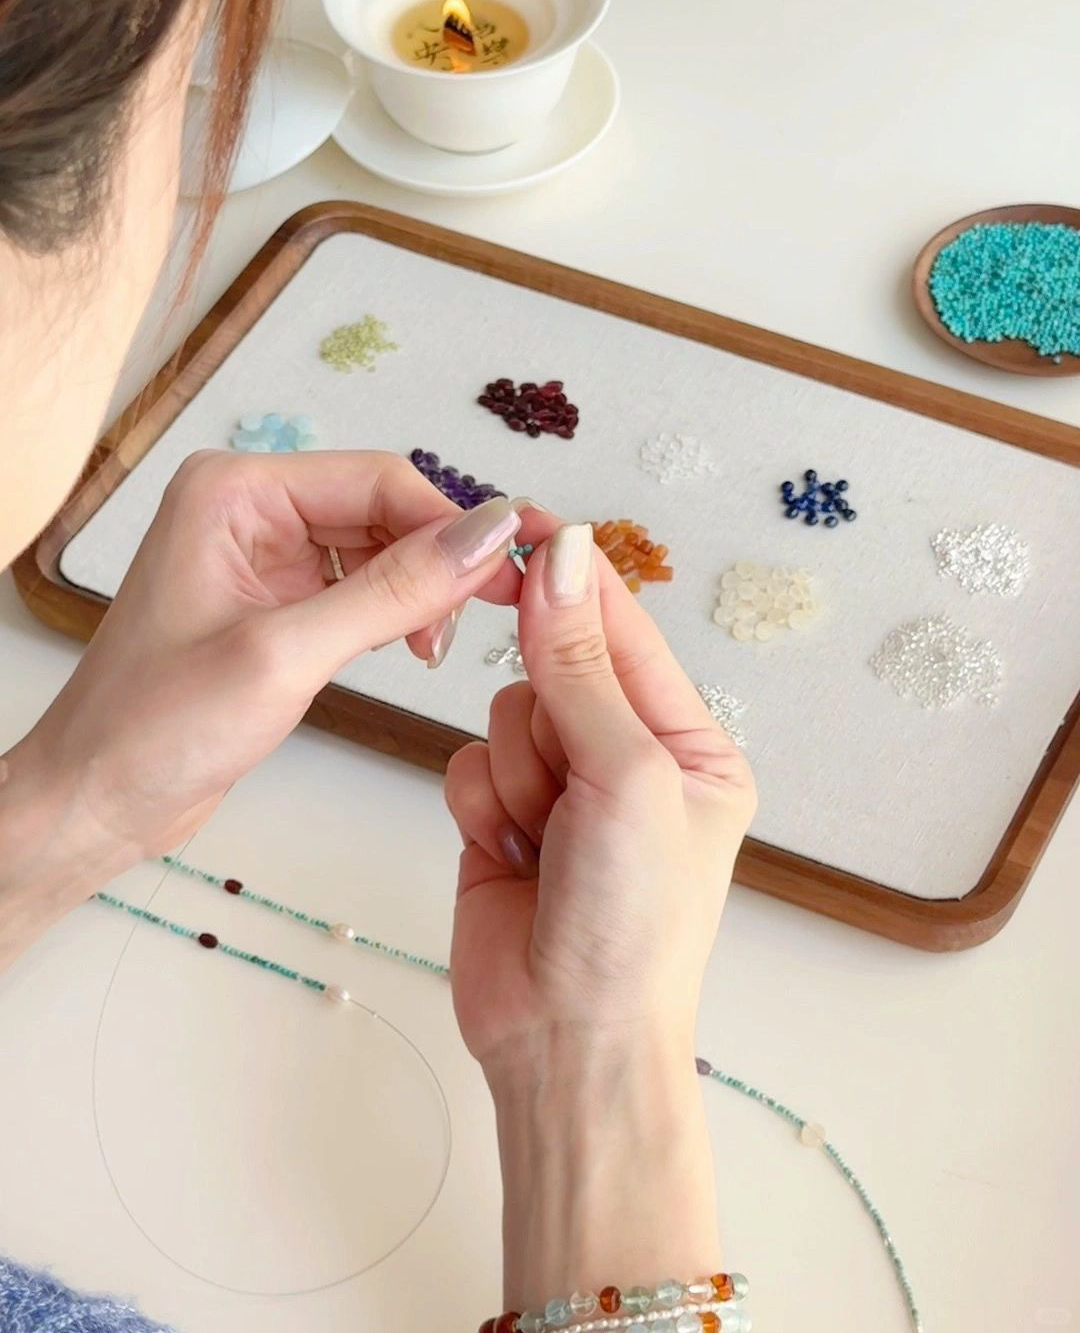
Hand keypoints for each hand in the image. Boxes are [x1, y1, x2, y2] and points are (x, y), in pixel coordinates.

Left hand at [1, 451, 520, 959]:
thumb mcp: (286, 655)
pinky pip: (361, 586)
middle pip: (384, 509)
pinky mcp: (277, 601)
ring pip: (380, 548)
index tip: (517, 566)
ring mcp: (264, 555)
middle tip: (496, 612)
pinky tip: (407, 648)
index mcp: (236, 491)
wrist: (97, 801)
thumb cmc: (154, 728)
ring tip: (431, 650)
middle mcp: (251, 508)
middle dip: (440, 560)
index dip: (453, 521)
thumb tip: (490, 535)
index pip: (377, 479)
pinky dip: (396, 614)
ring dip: (421, 592)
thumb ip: (394, 591)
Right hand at [444, 517, 755, 1303]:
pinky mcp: (502, 821)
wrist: (567, 1044)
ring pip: (503, 713)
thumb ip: (581, 662)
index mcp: (691, 745)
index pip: (626, 631)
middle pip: (553, 667)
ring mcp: (563, 792)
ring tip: (543, 842)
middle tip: (561, 778)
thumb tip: (564, 550)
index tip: (524, 522)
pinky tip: (508, 859)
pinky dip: (480, 805)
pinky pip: (466, 763)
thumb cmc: (633, 923)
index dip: (576, 578)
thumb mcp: (626, 776)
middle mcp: (629, 760)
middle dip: (546, 720)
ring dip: (514, 773)